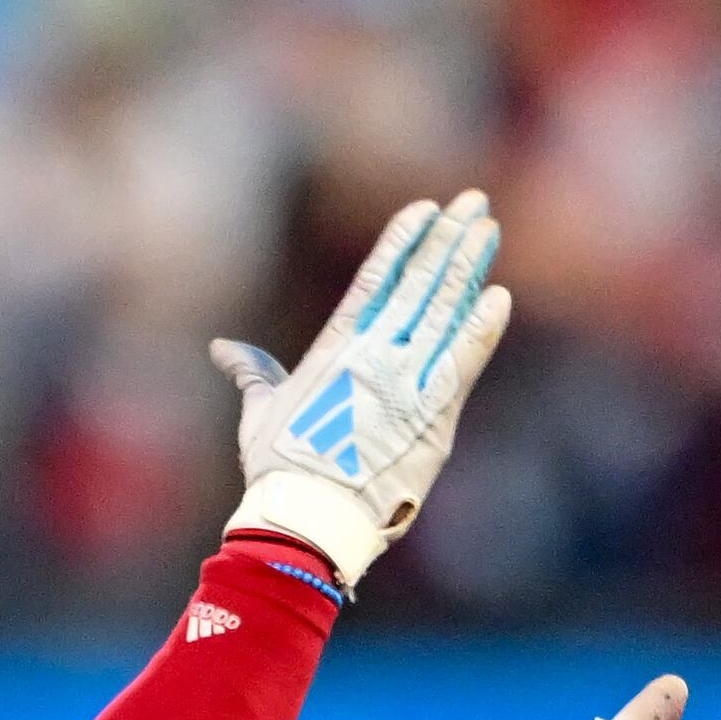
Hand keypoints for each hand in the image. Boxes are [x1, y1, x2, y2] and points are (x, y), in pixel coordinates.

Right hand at [213, 191, 514, 587]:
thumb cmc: (280, 471)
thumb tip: (222, 350)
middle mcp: (375, 355)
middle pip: (419, 284)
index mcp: (334, 349)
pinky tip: (498, 295)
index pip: (377, 280)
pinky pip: (464, 360)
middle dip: (448, 239)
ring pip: (446, 311)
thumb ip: (253, 373)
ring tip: (488, 230)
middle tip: (474, 202)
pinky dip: (483, 328)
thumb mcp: (260, 413)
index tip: (426, 209)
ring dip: (470, 267)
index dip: (403, 242)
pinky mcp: (434, 416)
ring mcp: (407, 382)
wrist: (312, 517)